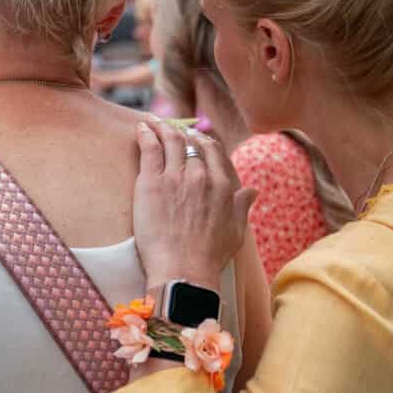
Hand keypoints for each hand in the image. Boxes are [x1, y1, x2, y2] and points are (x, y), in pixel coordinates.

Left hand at [132, 121, 255, 287]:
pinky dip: (146, 134)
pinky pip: (149, 148)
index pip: (213, 151)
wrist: (183, 269)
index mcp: (222, 185)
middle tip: (170, 129)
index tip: (194, 137)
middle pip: (190, 143)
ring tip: (153, 123)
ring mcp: (175, 176)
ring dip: (162, 128)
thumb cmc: (210, 255)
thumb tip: (251, 191)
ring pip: (170, 141)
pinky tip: (142, 128)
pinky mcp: (151, 181)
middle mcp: (201, 175)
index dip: (202, 140)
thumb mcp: (235, 231)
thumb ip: (241, 206)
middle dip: (180, 133)